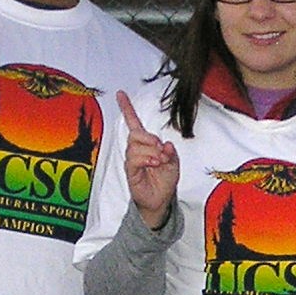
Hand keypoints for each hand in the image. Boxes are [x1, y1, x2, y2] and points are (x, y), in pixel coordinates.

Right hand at [118, 92, 180, 229]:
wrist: (160, 200)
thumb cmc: (165, 181)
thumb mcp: (174, 164)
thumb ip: (171, 153)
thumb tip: (166, 145)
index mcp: (146, 144)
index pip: (134, 123)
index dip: (127, 108)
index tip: (120, 94)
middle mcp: (136, 149)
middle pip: (135, 133)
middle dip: (149, 138)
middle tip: (161, 149)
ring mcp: (132, 160)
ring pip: (135, 145)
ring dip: (151, 151)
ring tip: (159, 161)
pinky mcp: (130, 170)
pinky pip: (134, 158)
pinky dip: (146, 158)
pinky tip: (154, 163)